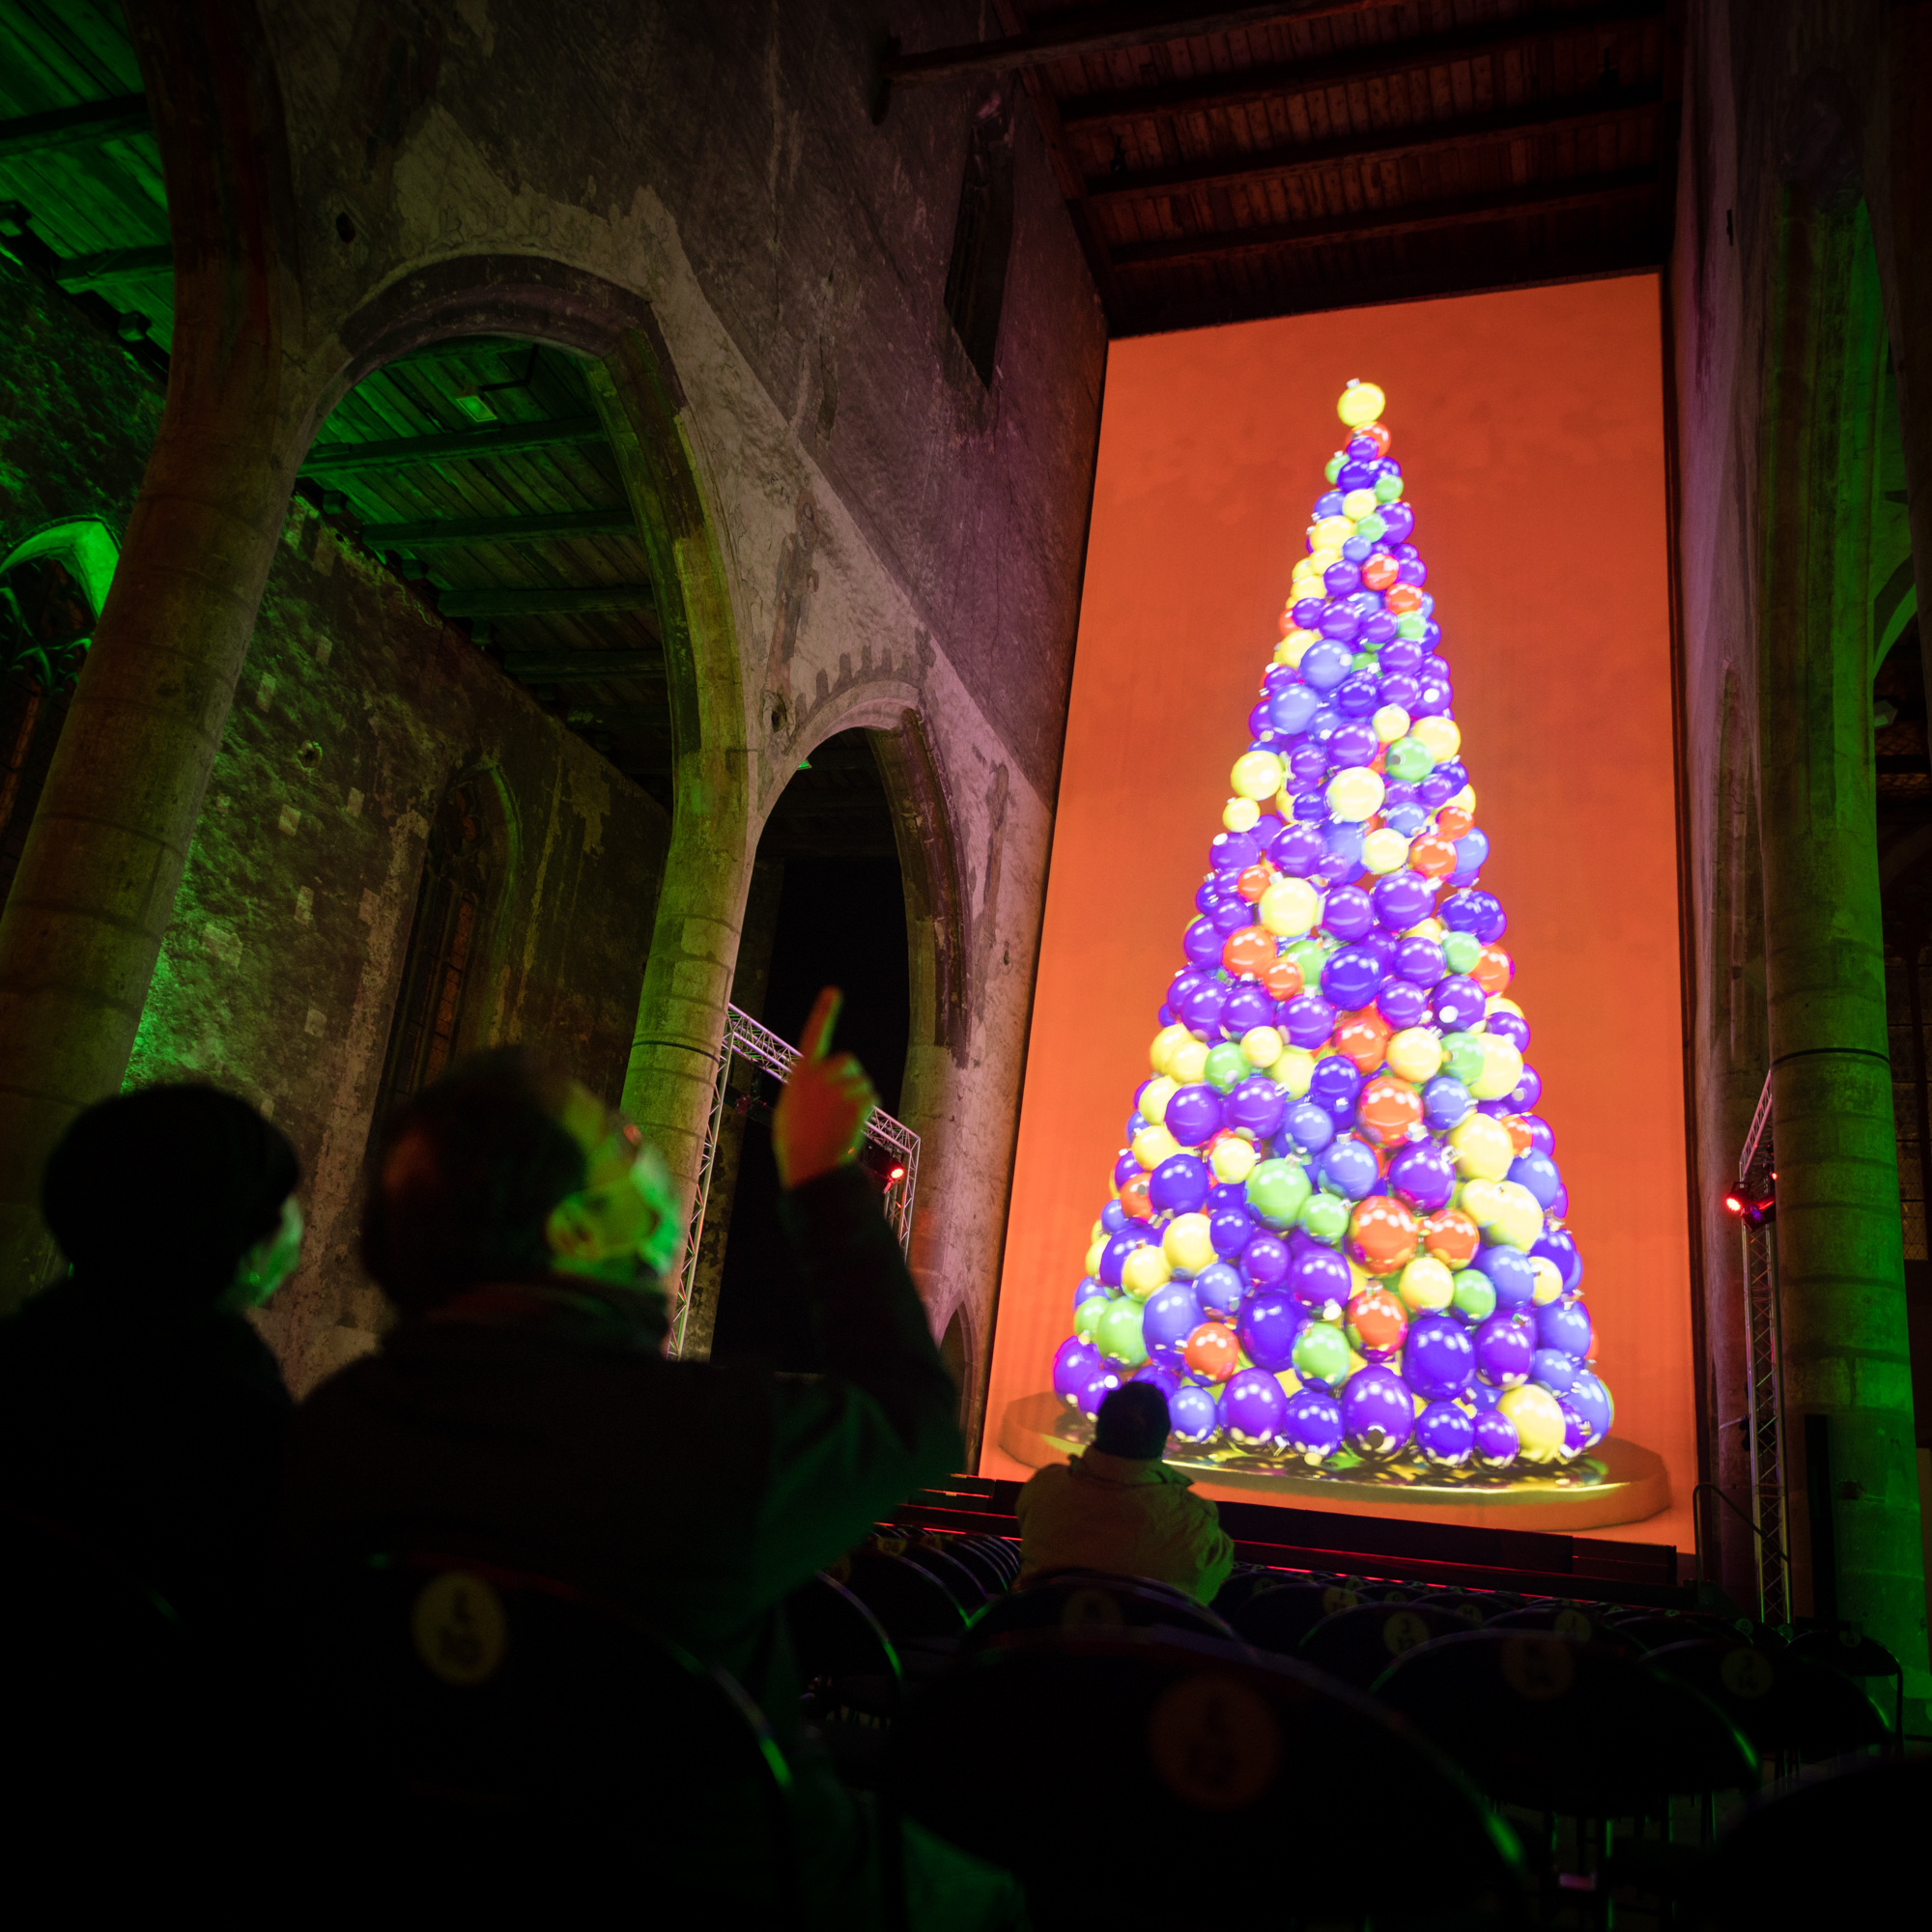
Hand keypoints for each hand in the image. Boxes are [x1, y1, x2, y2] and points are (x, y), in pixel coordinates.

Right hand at [772, 987, 877, 1189]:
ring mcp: (840, 1086)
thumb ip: (807, 1089)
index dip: (823, 1013)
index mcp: (801, 1073)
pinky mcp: (857, 1100)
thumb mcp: (791, 1108)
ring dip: (857, 1098)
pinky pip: (871, 1097)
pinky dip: (866, 1110)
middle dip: (849, 1076)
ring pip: (862, 1082)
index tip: (832, 992)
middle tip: (839, 1102)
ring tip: (840, 1121)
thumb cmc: (796, 1142)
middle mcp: (820, 1075)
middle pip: (848, 1061)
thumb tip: (821, 1087)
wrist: (809, 1164)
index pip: (813, 1035)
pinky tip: (851, 1125)